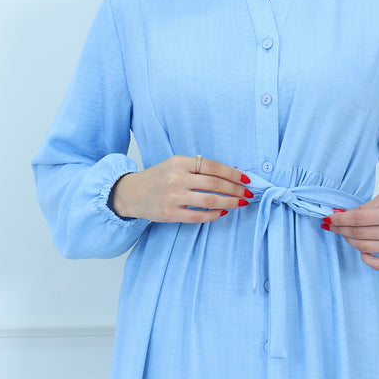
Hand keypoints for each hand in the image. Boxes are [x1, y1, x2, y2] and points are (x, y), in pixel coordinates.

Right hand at [110, 156, 251, 222]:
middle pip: (215, 183)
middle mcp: (176, 178)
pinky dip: (214, 215)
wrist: (130, 193)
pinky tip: (223, 212)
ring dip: (230, 202)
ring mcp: (173, 197)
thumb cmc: (157, 178)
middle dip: (236, 188)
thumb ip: (198, 168)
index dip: (232, 173)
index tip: (246, 178)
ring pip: (210, 200)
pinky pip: (198, 216)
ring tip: (240, 203)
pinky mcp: (170, 213)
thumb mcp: (175, 165)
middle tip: (248, 193)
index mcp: (179, 162)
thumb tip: (230, 172)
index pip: (213, 166)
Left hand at [322, 192, 378, 270]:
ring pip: (363, 248)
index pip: (357, 219)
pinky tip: (361, 250)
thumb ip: (363, 208)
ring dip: (349, 240)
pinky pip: (378, 264)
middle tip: (332, 225)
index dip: (339, 219)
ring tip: (344, 233)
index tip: (328, 218)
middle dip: (340, 229)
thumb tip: (340, 214)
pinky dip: (365, 258)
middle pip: (358, 234)